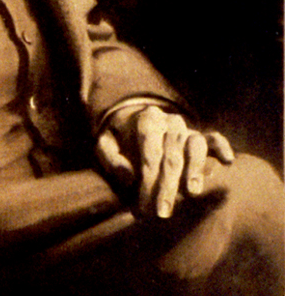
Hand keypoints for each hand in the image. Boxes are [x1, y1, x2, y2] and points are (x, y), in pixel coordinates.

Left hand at [95, 104, 233, 218]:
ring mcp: (188, 128)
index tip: (144, 207)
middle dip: (167, 186)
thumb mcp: (106, 143)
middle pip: (172, 153)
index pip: (150, 151)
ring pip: (196, 145)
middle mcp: (170, 121)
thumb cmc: (120, 139)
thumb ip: (111, 158)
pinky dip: (222, 148)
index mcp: (146, 120)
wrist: (134, 121)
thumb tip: (128, 177)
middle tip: (163, 214)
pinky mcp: (201, 136)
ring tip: (192, 192)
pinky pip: (214, 139)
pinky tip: (227, 161)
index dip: (148, 180)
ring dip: (195, 169)